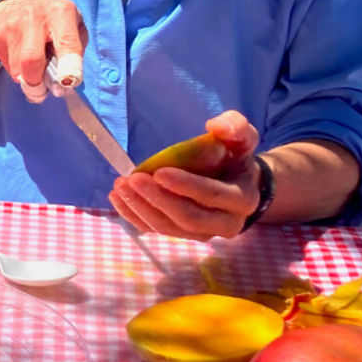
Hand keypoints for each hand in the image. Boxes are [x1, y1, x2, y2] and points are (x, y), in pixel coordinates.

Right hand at [0, 0, 87, 103]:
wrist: (15, 5)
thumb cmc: (53, 21)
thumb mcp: (73, 26)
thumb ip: (75, 51)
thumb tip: (66, 81)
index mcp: (61, 13)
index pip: (67, 43)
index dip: (68, 66)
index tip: (67, 82)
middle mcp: (36, 17)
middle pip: (32, 59)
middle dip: (37, 82)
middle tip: (41, 92)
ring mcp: (13, 25)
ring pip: (18, 68)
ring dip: (27, 79)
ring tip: (34, 73)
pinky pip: (7, 65)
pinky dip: (16, 71)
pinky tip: (21, 61)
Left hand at [109, 110, 261, 239]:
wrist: (239, 183)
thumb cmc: (237, 157)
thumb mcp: (243, 136)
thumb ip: (235, 126)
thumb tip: (214, 125)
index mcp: (242, 199)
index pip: (213, 196)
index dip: (186, 186)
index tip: (158, 172)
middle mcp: (226, 224)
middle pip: (189, 219)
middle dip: (158, 200)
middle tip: (133, 179)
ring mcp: (204, 234)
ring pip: (170, 228)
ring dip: (142, 209)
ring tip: (120, 187)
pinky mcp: (185, 235)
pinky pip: (158, 231)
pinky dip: (136, 216)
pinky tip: (118, 199)